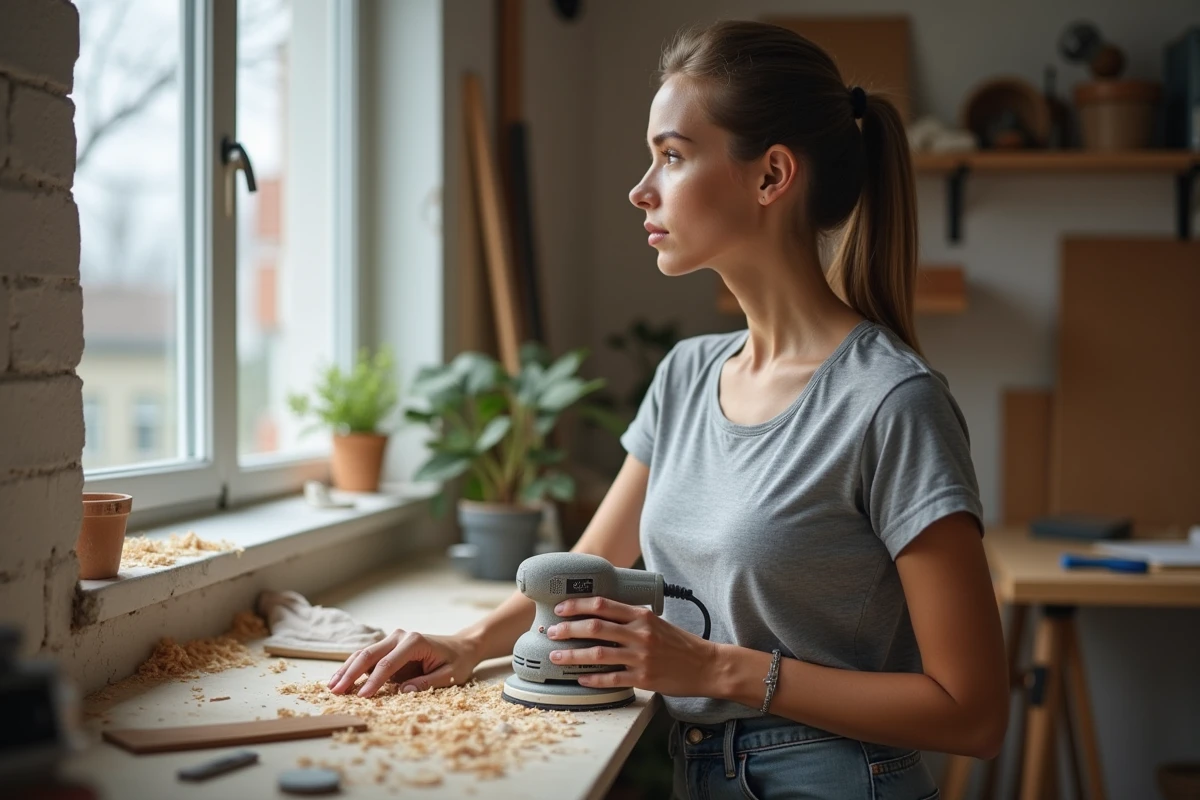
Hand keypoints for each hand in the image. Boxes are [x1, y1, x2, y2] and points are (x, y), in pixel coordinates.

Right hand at [327, 630, 480, 697]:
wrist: (461, 646)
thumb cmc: (457, 661)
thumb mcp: (450, 675)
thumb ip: (427, 683)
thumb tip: (403, 691)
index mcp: (415, 642)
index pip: (388, 663)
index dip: (374, 681)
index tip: (362, 697)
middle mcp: (400, 636)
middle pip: (369, 654)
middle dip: (351, 673)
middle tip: (336, 691)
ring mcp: (392, 640)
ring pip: (364, 654)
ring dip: (347, 670)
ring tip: (331, 687)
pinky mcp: (389, 647)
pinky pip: (368, 657)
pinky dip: (353, 668)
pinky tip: (341, 680)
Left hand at [546, 596, 716, 696]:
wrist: (706, 665)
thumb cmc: (680, 644)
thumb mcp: (657, 622)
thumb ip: (632, 618)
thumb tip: (603, 615)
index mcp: (642, 616)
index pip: (603, 605)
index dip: (577, 605)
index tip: (560, 608)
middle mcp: (640, 634)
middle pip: (596, 627)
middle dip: (568, 629)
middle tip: (550, 631)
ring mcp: (641, 657)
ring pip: (599, 654)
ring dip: (573, 655)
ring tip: (557, 657)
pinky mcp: (644, 678)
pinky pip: (612, 678)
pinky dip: (593, 679)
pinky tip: (581, 679)